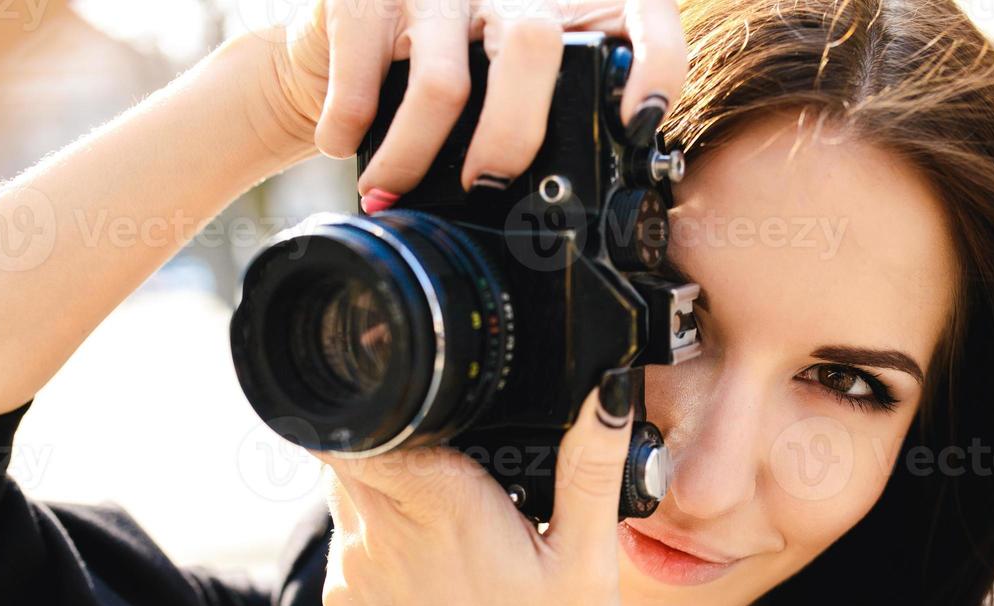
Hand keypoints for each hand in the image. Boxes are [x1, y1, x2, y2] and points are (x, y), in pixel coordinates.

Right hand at [256, 0, 686, 193]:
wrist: (338, 40)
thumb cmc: (444, 78)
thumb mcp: (510, 91)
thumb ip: (556, 117)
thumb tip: (592, 199)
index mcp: (566, 9)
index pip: (641, 14)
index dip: (655, 64)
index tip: (639, 121)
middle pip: (533, 49)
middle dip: (508, 139)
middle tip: (483, 187)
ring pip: (444, 82)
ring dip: (412, 156)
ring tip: (391, 191)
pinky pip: (365, 71)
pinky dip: (350, 123)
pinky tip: (341, 143)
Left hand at [315, 371, 635, 605]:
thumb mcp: (589, 568)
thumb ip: (590, 469)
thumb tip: (605, 393)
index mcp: (442, 506)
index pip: (378, 417)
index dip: (400, 401)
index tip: (439, 406)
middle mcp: (380, 534)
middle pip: (358, 446)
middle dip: (400, 441)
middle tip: (466, 467)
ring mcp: (354, 575)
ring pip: (349, 493)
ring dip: (388, 488)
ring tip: (457, 523)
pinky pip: (351, 546)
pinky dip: (383, 540)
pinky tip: (440, 575)